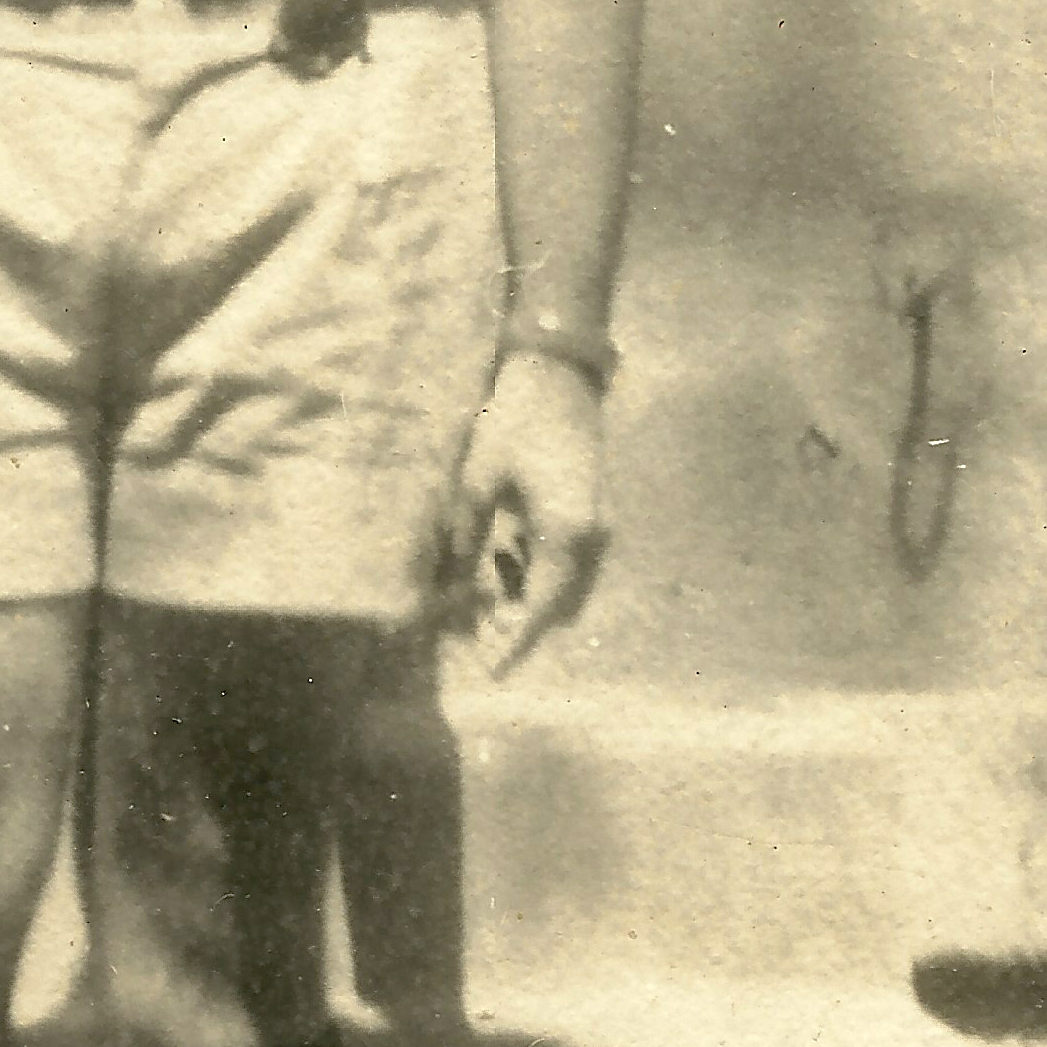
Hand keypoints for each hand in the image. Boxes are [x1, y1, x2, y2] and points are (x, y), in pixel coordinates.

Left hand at [451, 350, 609, 678]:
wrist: (559, 373)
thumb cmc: (515, 419)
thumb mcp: (478, 477)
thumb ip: (465, 534)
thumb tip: (450, 581)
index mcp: (566, 533)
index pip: (540, 608)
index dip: (515, 643)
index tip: (492, 672)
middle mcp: (591, 536)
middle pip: (557, 605)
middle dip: (519, 622)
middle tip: (477, 629)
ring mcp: (597, 523)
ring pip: (565, 585)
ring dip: (528, 594)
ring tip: (486, 579)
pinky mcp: (592, 511)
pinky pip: (569, 561)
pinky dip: (539, 570)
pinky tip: (506, 547)